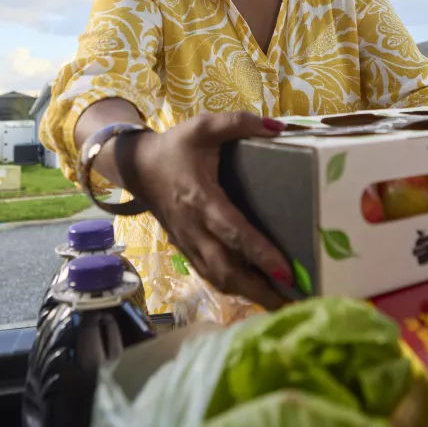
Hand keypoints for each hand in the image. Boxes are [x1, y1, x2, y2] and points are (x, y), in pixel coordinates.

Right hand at [128, 111, 292, 309]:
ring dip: (247, 294)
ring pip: (216, 277)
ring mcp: (187, 241)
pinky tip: (254, 292)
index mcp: (200, 198)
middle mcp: (193, 227)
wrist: (136, 166)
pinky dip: (232, 287)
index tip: (286, 270)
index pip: (233, 232)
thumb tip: (277, 127)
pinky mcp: (184, 248)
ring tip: (279, 303)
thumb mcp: (202, 126)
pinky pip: (208, 274)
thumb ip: (238, 123)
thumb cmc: (174, 147)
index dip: (259, 253)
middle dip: (258, 288)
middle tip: (291, 301)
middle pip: (226, 268)